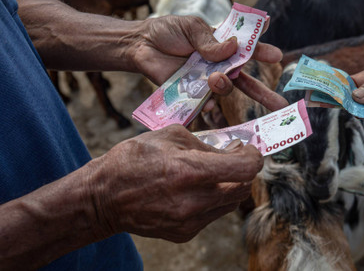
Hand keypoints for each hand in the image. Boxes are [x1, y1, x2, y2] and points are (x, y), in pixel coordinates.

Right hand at [89, 125, 262, 241]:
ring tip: (212, 172)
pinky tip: (194, 188)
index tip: (247, 149)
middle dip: (243, 170)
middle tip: (232, 157)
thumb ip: (207, 144)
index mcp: (191, 171)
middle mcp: (194, 200)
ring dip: (230, 185)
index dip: (253, 156)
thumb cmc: (134, 159)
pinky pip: (213, 214)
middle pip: (243, 187)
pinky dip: (212, 199)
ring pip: (231, 203)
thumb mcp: (171, 136)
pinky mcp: (185, 232)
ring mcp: (190, 220)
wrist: (103, 197)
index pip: (245, 169)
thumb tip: (231, 150)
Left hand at [130, 15, 287, 111]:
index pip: (248, 48)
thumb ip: (210, 40)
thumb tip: (232, 48)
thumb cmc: (167, 31)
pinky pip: (205, 102)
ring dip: (226, 85)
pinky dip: (207, 102)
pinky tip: (205, 101)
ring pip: (226, 89)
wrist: (140, 45)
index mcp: (222, 45)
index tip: (277, 56)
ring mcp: (205, 80)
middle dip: (264, 93)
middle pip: (246, 80)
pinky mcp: (191, 92)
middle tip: (281, 104)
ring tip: (215, 79)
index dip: (263, 52)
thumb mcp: (191, 27)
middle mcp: (218, 65)